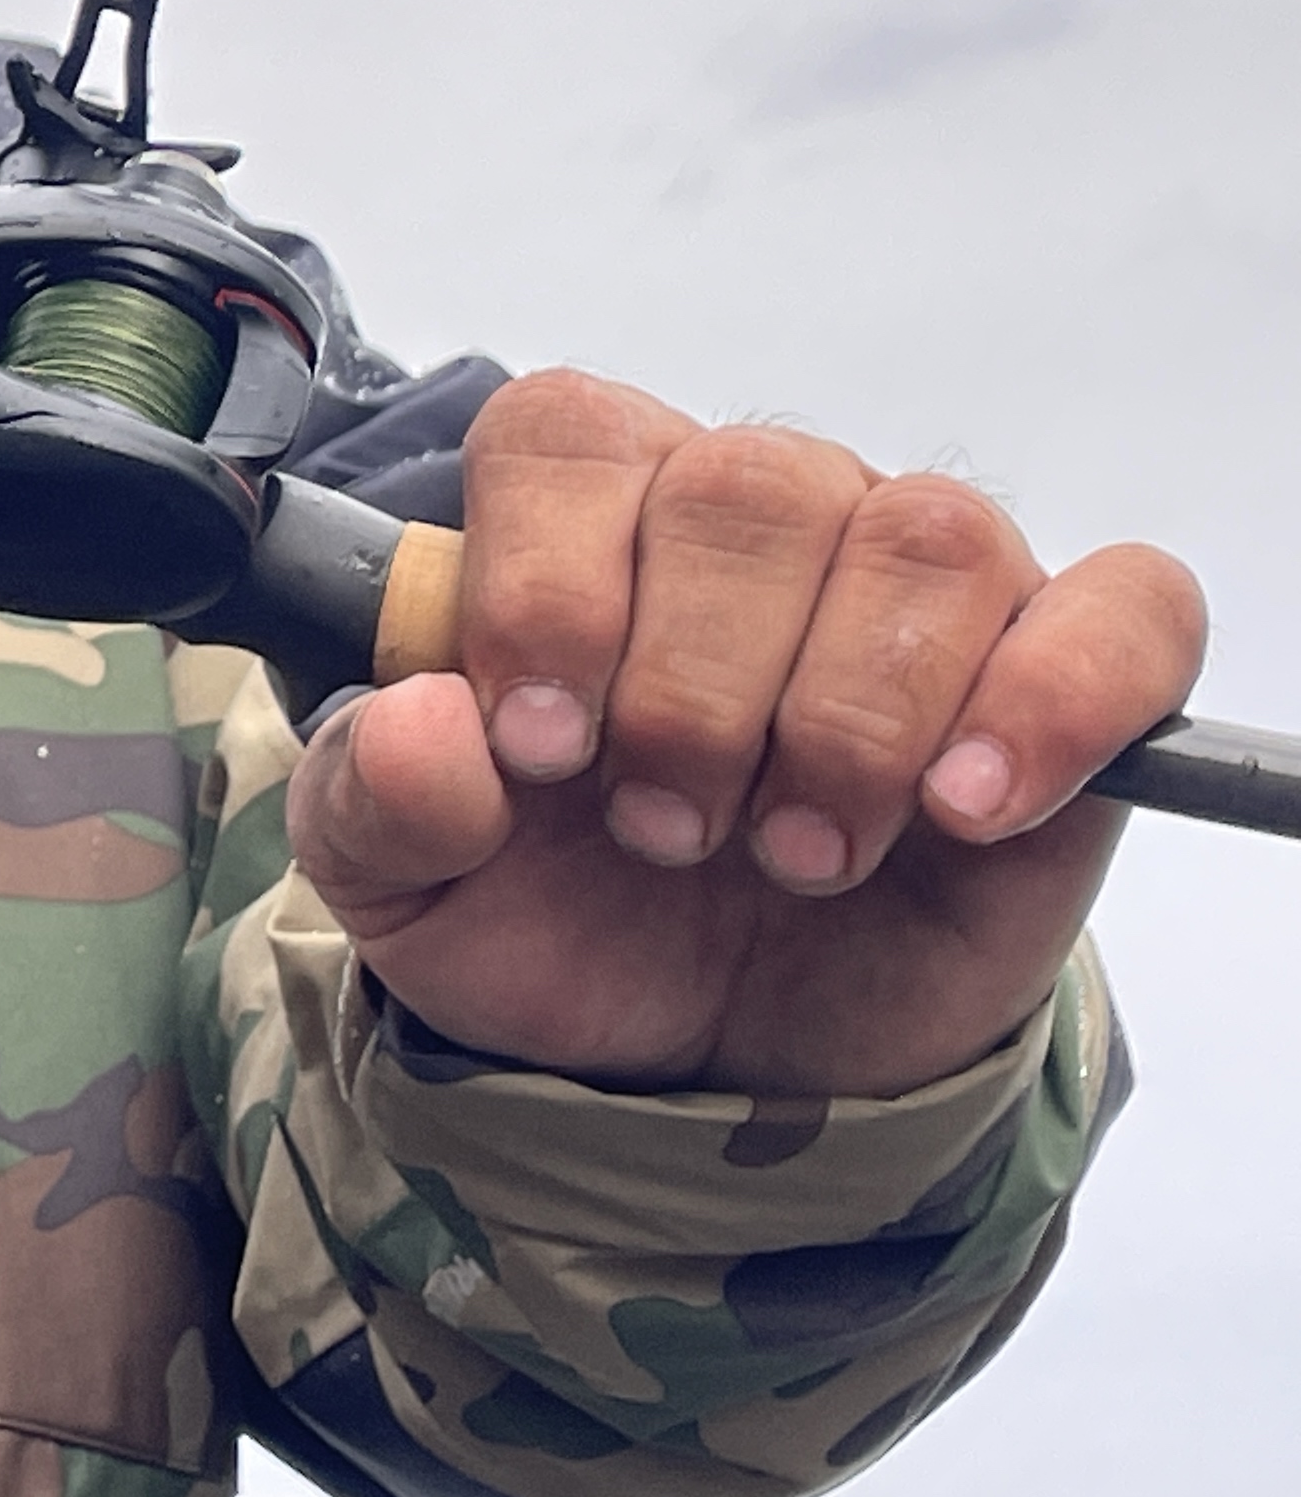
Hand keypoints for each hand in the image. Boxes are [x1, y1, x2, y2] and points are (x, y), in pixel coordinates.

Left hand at [285, 369, 1203, 1096]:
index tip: (535, 743)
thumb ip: (373, 797)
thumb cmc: (553, 922)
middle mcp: (760, 520)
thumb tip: (428, 718)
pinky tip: (965, 805)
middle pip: (748, 489)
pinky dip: (1053, 698)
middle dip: (691, 686)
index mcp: (586, 520)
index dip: (550, 580)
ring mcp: (919, 591)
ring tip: (792, 852)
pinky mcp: (1064, 683)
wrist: (695, 1060)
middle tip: (660, 829)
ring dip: (847, 716)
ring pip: (922, 539)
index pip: (569, 435)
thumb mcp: (404, 889)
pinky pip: (1123, 611)